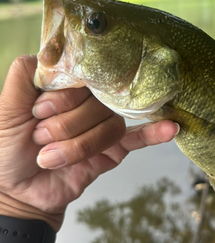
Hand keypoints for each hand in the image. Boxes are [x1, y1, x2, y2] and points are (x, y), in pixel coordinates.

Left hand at [0, 56, 178, 230]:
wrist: (16, 192)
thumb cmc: (7, 149)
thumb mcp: (6, 109)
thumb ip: (24, 75)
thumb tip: (50, 50)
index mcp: (64, 87)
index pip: (82, 76)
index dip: (63, 96)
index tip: (38, 112)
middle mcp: (85, 102)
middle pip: (96, 102)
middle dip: (64, 125)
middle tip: (39, 138)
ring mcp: (100, 126)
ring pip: (109, 126)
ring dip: (77, 146)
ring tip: (50, 158)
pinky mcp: (112, 151)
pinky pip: (137, 138)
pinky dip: (153, 134)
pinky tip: (170, 128)